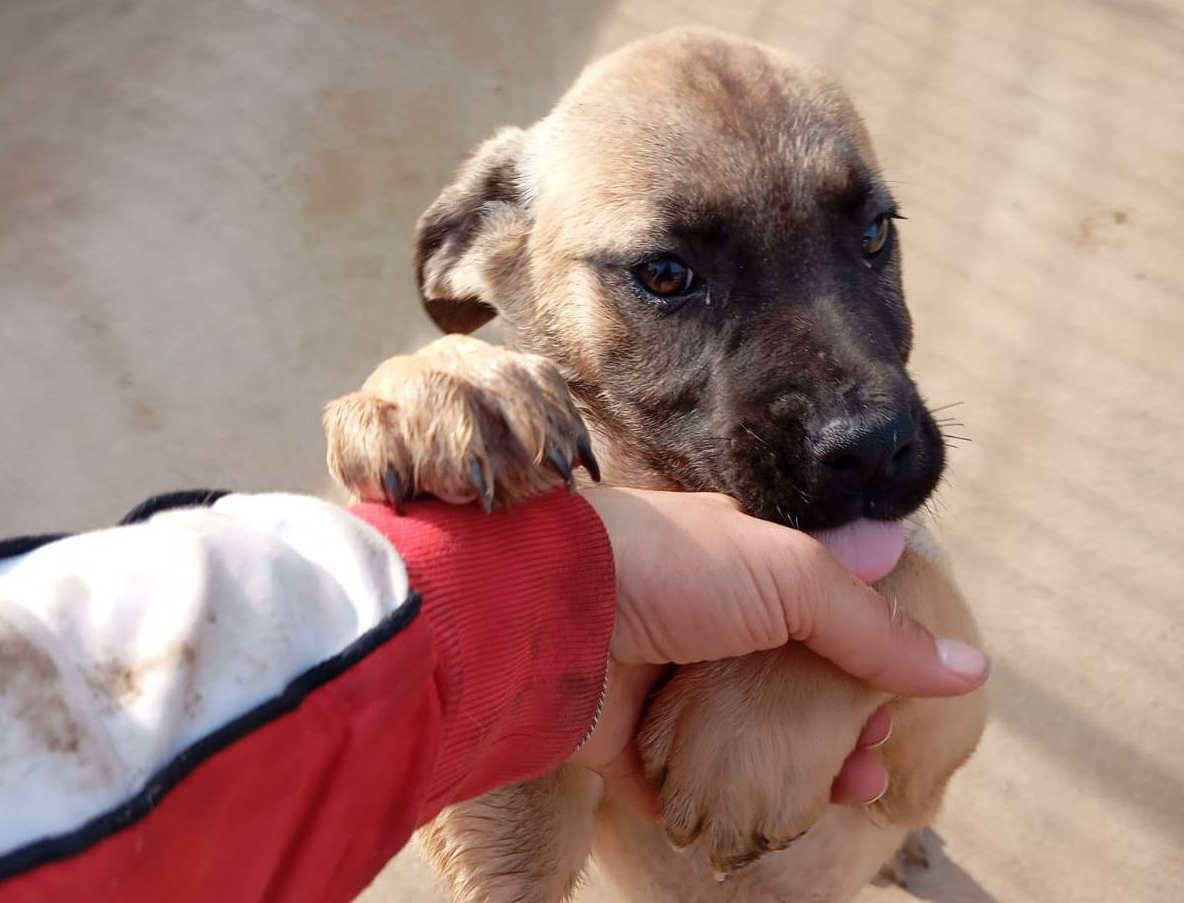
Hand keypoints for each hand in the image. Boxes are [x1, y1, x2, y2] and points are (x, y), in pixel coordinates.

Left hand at [569, 488, 988, 812]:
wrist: (542, 611)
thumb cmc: (668, 568)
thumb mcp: (790, 576)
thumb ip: (872, 625)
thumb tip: (968, 665)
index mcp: (737, 567)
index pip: (820, 610)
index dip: (866, 651)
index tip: (900, 690)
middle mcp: (702, 623)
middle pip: (789, 683)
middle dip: (841, 721)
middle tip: (874, 754)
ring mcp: (663, 684)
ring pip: (746, 740)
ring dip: (799, 770)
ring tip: (845, 792)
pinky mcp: (627, 742)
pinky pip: (685, 786)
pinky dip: (724, 806)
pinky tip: (766, 823)